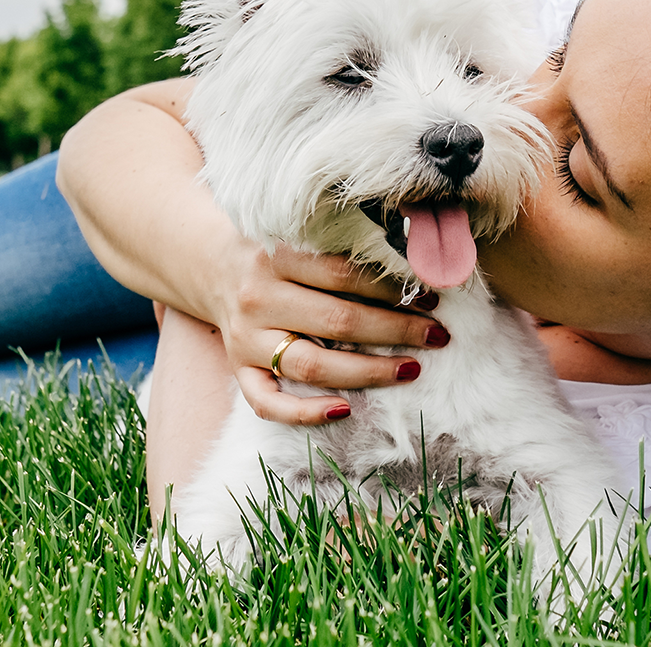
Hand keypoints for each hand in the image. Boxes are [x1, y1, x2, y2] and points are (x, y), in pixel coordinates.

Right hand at [213, 244, 448, 425]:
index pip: (344, 275)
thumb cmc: (276, 254)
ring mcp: (246, 339)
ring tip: (410, 370)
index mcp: (277, 257)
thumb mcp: (301, 237)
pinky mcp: (238, 369)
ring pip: (311, 364)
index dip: (392, 289)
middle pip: (336, 321)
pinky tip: (344, 410)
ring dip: (367, 371)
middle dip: (395, 330)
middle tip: (436, 336)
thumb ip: (342, 253)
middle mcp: (259, 298)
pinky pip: (267, 403)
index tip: (431, 298)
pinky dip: (304, 412)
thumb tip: (413, 272)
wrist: (214, 267)